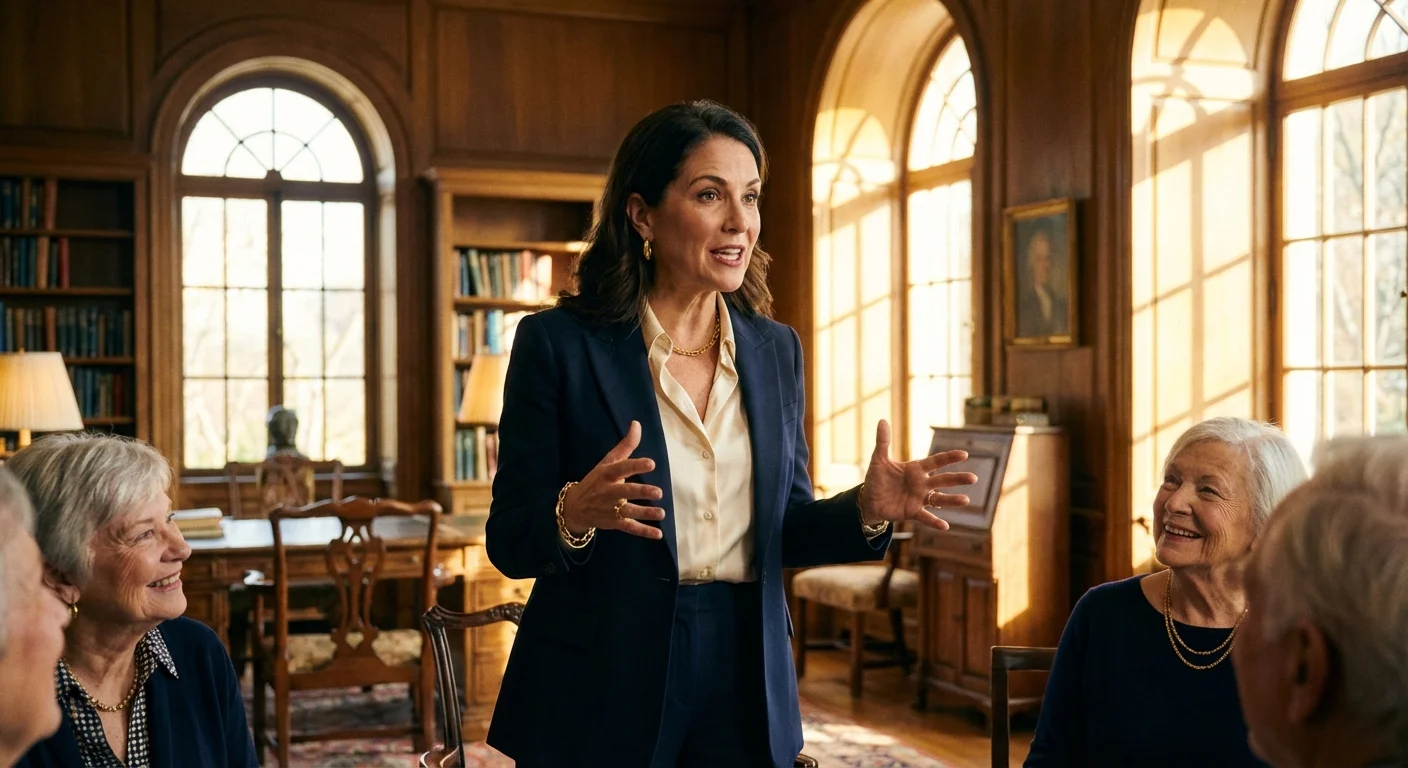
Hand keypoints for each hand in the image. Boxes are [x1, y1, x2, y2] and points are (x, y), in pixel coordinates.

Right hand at [561, 420, 666, 539]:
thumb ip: (625, 445)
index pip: (622, 468)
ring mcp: (610, 509)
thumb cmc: (597, 480)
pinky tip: (658, 534)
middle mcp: (608, 492)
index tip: (651, 463)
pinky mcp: (613, 522)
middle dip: (641, 492)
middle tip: (658, 492)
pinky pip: (629, 528)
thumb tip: (637, 424)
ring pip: (629, 511)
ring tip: (661, 513)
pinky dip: (643, 532)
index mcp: (607, 474)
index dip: (636, 465)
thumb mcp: (608, 462)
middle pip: (625, 492)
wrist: (575, 507)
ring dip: (646, 513)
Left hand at [860, 419, 978, 531]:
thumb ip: (883, 442)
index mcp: (916, 469)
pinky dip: (935, 522)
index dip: (949, 458)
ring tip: (966, 500)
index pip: (936, 461)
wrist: (869, 500)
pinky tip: (946, 526)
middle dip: (957, 478)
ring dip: (952, 500)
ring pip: (939, 499)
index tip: (964, 454)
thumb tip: (882, 420)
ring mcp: (919, 498)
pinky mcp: (913, 512)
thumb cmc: (877, 478)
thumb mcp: (879, 460)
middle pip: (943, 480)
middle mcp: (921, 483)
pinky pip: (926, 517)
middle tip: (973, 478)